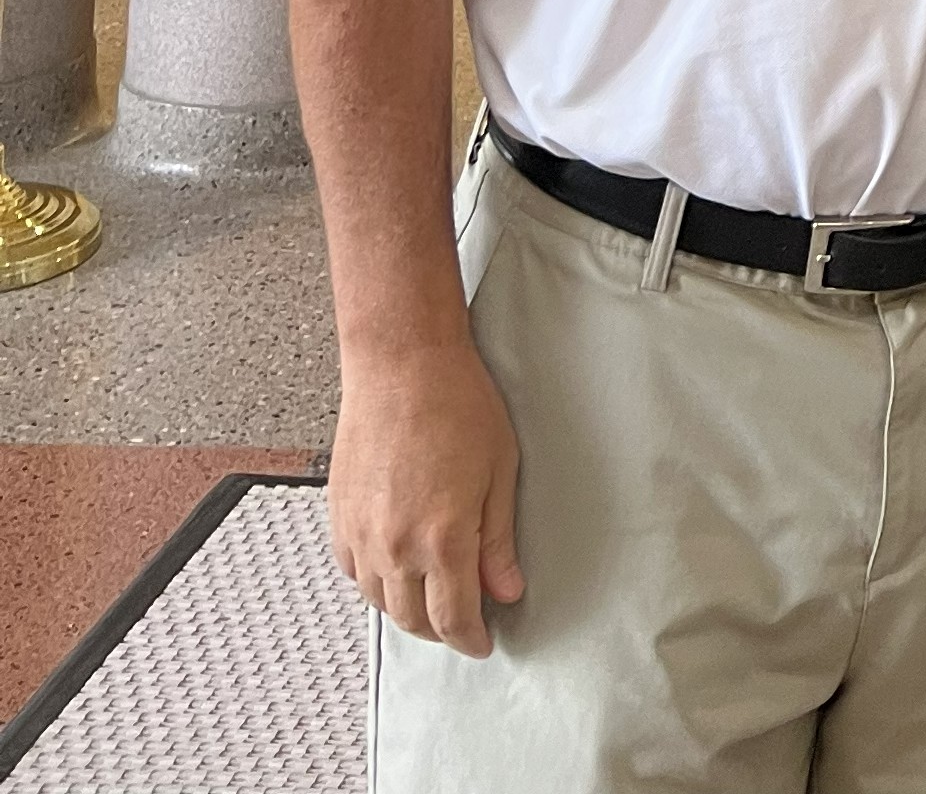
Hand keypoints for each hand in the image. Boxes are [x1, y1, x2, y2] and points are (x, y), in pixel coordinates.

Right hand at [327, 335, 525, 653]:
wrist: (402, 363)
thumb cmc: (456, 402)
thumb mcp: (500, 470)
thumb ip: (498, 540)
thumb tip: (507, 589)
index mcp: (442, 538)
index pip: (456, 617)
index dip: (472, 638)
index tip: (483, 642)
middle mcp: (396, 546)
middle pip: (415, 619)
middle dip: (442, 630)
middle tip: (463, 621)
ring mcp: (362, 534)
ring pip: (381, 602)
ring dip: (408, 610)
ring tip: (432, 598)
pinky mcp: (339, 518)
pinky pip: (354, 573)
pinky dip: (376, 583)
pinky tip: (395, 571)